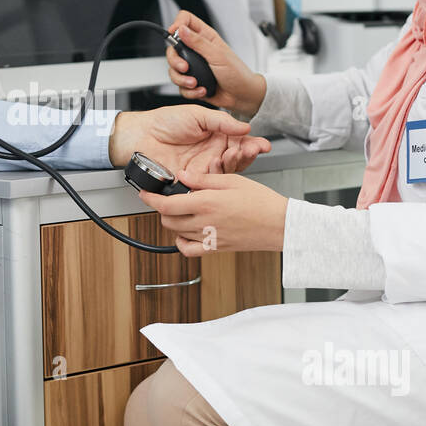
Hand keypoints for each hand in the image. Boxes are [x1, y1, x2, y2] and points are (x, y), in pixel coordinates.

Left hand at [108, 106, 270, 174]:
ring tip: (233, 153)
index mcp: (216, 138)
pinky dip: (215, 176)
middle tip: (250, 149)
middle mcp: (212, 155)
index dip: (253, 145)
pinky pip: (208, 183)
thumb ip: (222, 122)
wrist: (142, 134)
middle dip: (246, 155)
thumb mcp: (198, 115)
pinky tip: (217, 165)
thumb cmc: (166, 121)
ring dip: (233, 164)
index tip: (263, 145)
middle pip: (237, 160)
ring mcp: (202, 169)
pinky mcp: (191, 181)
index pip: (240, 144)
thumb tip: (245, 128)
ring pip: (226, 173)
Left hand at [136, 167, 288, 256]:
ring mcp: (209, 238)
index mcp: (207, 203)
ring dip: (173, 221)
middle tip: (169, 198)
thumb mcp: (232, 181)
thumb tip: (182, 176)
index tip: (145, 194)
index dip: (151, 199)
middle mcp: (204, 223)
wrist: (280, 224)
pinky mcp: (216, 248)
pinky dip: (182, 242)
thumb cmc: (261, 201)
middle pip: (168, 219)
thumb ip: (203, 179)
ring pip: (177, 232)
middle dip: (162, 208)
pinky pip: (189, 250)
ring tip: (182, 210)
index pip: (167, 204)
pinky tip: (186, 232)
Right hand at [164, 9, 266, 117]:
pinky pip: (180, 86)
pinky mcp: (192, 81)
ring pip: (173, 69)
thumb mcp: (217, 55)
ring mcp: (193, 67)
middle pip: (173, 48)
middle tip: (185, 67)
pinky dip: (189, 91)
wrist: (242, 95)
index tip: (174, 34)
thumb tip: (182, 29)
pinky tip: (201, 90)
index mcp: (205, 37)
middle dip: (175, 60)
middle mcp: (197, 50)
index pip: (186, 21)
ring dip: (181, 79)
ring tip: (195, 83)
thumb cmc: (237, 73)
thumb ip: (198, 42)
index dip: (177, 24)